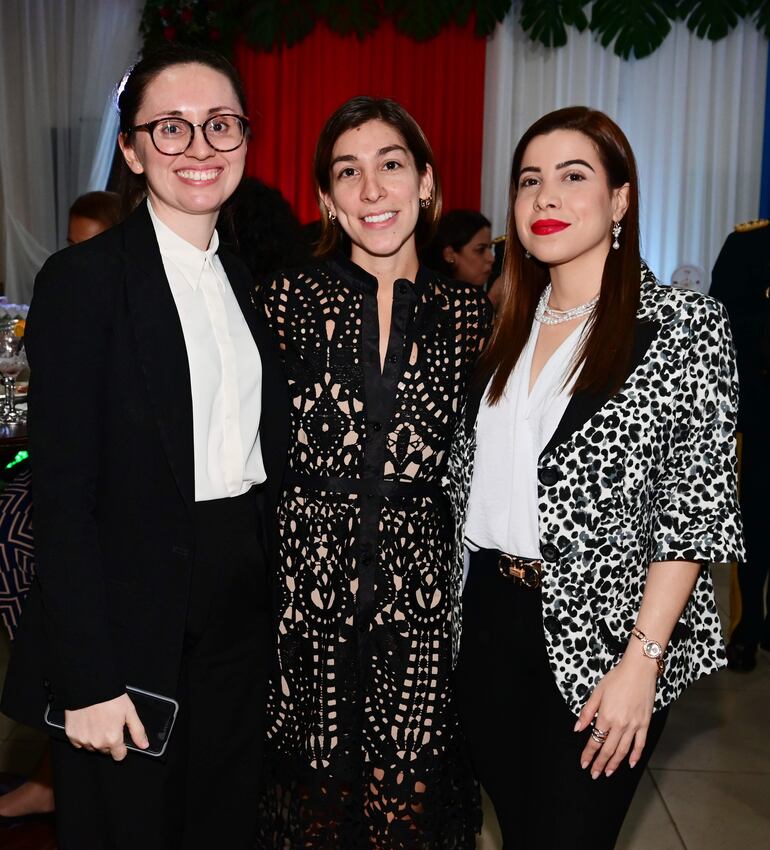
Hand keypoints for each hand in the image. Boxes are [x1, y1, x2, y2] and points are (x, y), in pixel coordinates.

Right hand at [65, 693, 148, 761]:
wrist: (90, 687)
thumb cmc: (111, 698)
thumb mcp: (130, 711)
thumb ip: (137, 731)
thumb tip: (144, 746)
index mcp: (113, 739)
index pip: (119, 756)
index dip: (121, 748)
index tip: (121, 739)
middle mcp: (97, 743)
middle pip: (105, 751)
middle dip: (109, 741)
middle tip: (109, 724)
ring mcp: (83, 740)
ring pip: (92, 747)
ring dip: (96, 739)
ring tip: (98, 722)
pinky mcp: (72, 735)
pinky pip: (79, 742)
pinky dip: (84, 736)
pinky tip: (88, 723)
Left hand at [573, 651, 656, 777]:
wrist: (639, 670)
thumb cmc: (616, 678)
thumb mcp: (597, 692)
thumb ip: (587, 712)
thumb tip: (578, 728)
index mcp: (606, 717)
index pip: (595, 741)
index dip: (588, 754)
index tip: (584, 763)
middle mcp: (621, 724)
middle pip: (608, 749)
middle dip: (600, 764)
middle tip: (594, 774)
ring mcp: (634, 725)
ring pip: (623, 750)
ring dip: (615, 763)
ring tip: (608, 772)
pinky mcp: (645, 723)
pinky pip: (640, 744)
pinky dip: (635, 756)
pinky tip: (630, 763)